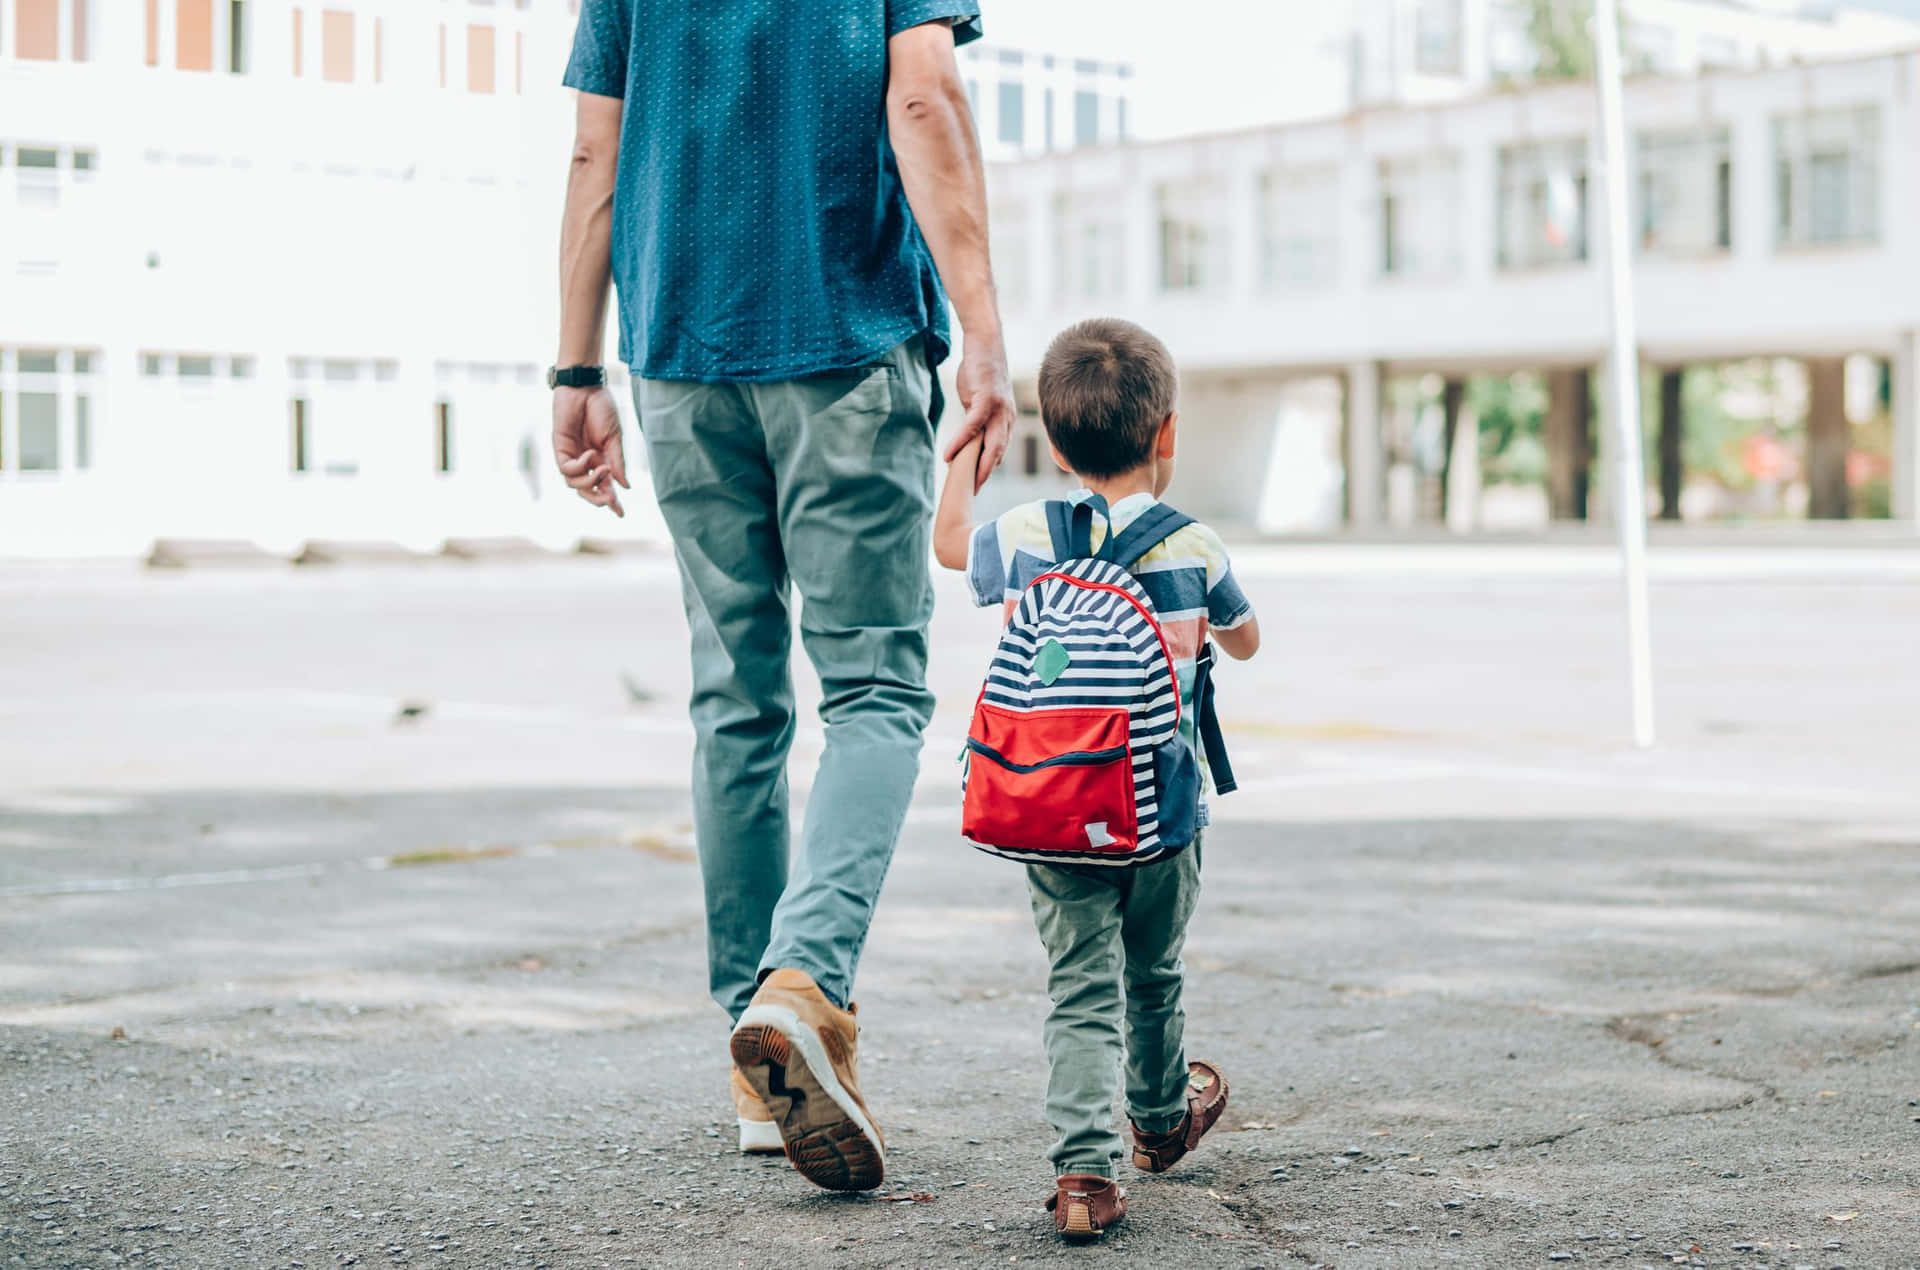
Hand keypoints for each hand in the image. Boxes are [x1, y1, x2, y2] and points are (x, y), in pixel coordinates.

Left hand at [551, 386, 628, 517]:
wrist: (585, 388)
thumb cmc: (601, 408)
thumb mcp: (614, 438)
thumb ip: (618, 462)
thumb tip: (625, 486)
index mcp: (601, 459)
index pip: (605, 485)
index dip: (612, 501)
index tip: (620, 514)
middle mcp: (585, 461)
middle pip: (587, 490)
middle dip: (598, 499)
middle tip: (610, 501)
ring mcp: (571, 456)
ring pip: (574, 484)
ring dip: (590, 482)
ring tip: (603, 469)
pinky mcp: (559, 449)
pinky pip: (566, 469)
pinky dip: (579, 467)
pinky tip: (589, 455)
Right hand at [944, 339, 1014, 493]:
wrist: (985, 343)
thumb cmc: (981, 371)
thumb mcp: (981, 400)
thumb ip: (978, 419)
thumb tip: (969, 436)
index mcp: (1007, 419)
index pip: (999, 450)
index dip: (989, 468)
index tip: (977, 485)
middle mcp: (1007, 417)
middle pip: (998, 453)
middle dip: (986, 475)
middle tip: (974, 493)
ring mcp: (999, 409)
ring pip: (990, 444)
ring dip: (976, 465)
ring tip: (963, 482)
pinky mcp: (986, 399)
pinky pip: (972, 427)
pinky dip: (960, 442)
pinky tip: (948, 455)